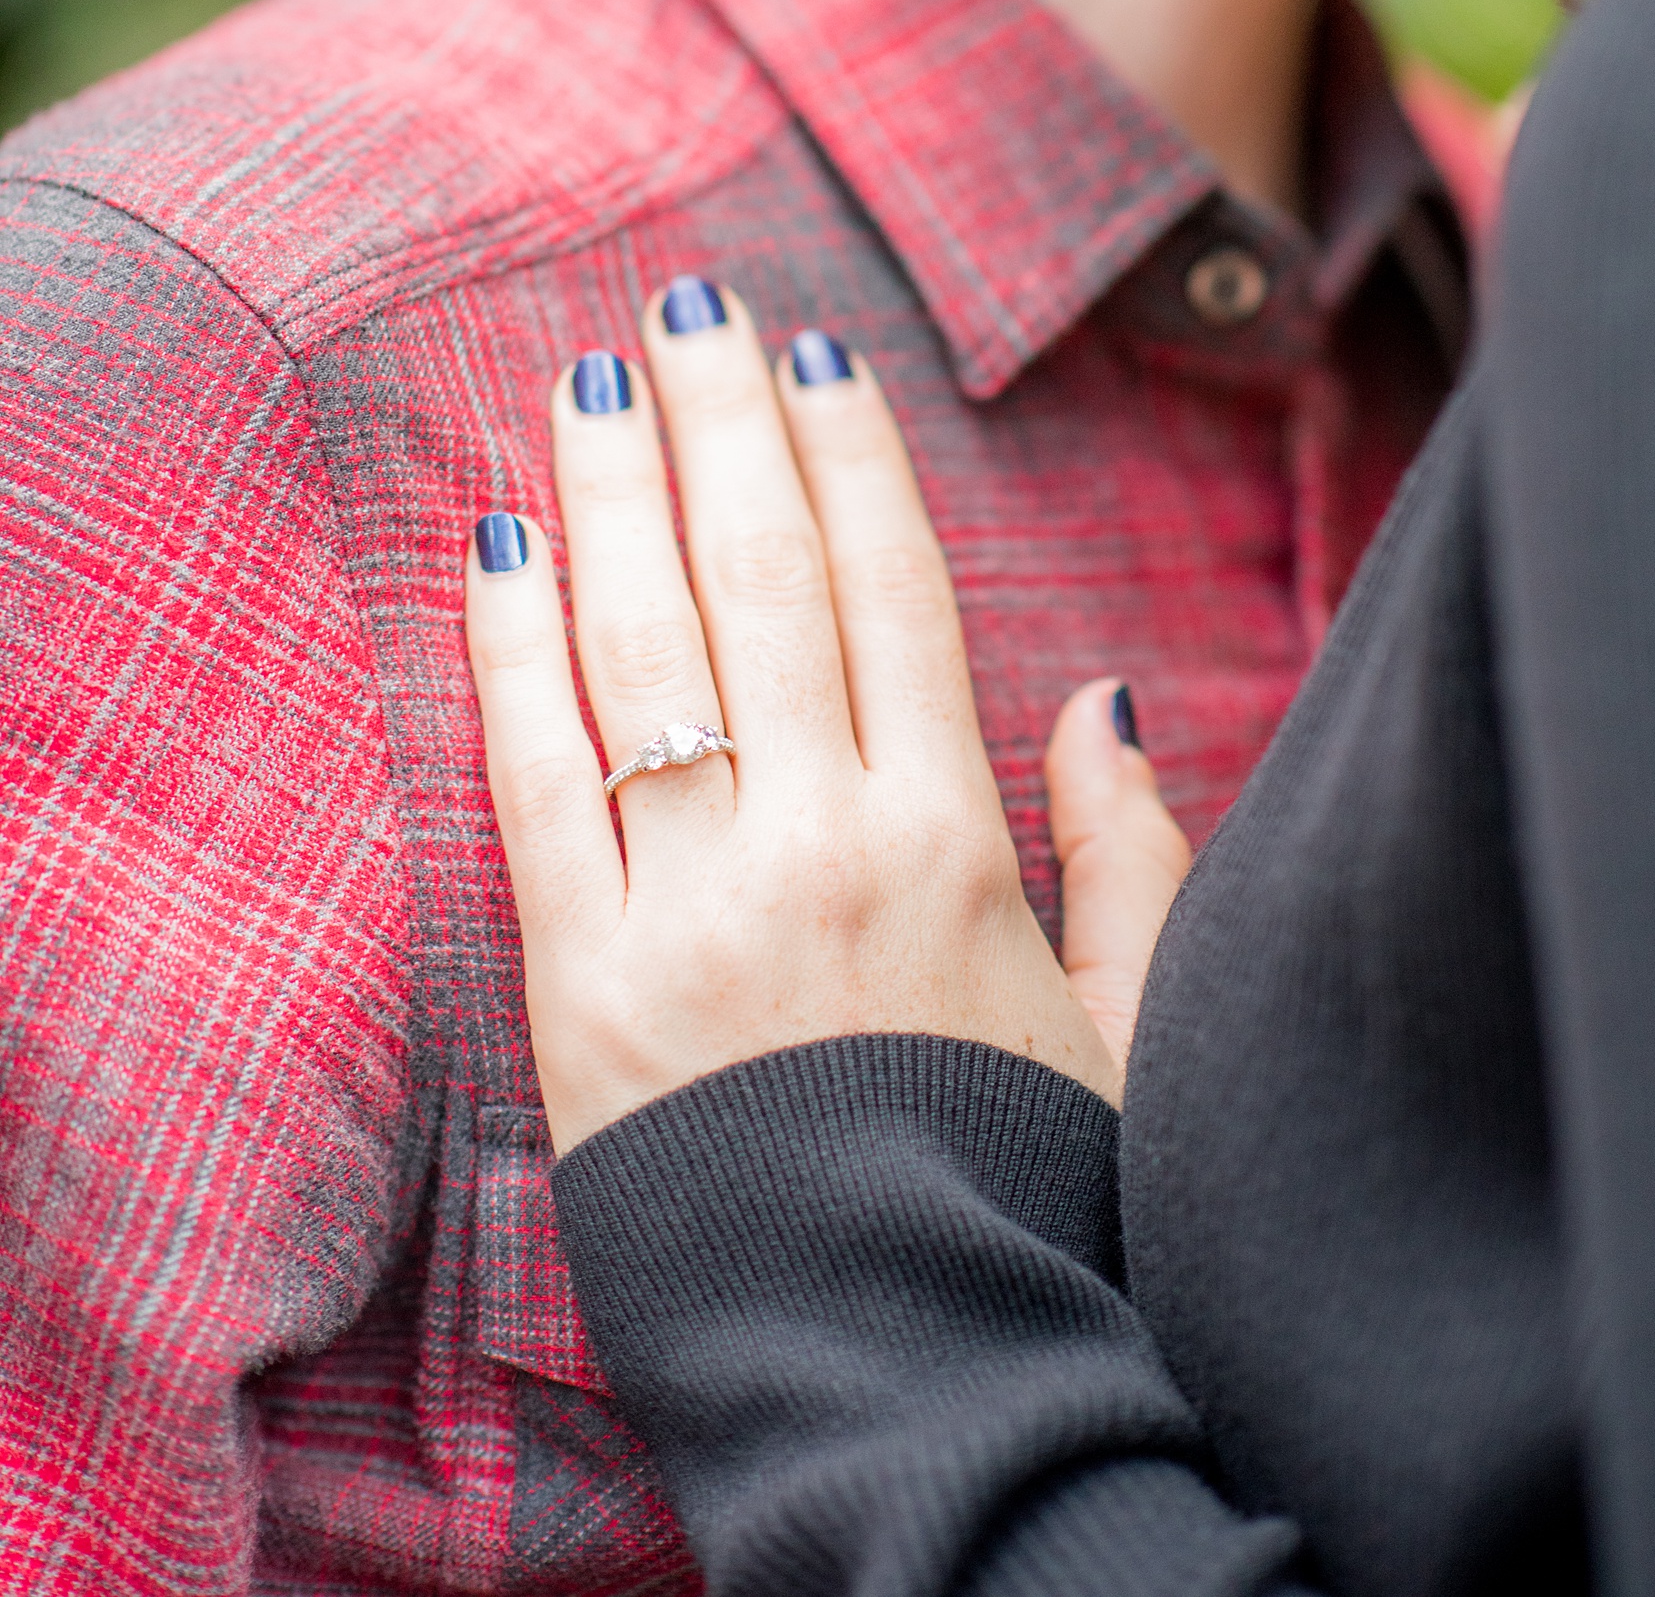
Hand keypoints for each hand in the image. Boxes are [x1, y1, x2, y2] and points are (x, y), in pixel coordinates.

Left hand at [465, 290, 1187, 1153]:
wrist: (902, 1368)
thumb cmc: (1016, 1192)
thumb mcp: (1133, 1023)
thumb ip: (1129, 847)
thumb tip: (1102, 689)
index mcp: (954, 835)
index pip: (890, 592)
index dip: (847, 463)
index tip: (813, 363)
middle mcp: (826, 837)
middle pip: (761, 579)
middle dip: (721, 425)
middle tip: (686, 309)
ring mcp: (699, 904)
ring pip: (647, 646)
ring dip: (614, 492)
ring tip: (587, 378)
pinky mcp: (585, 982)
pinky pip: (538, 778)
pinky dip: (513, 651)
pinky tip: (498, 544)